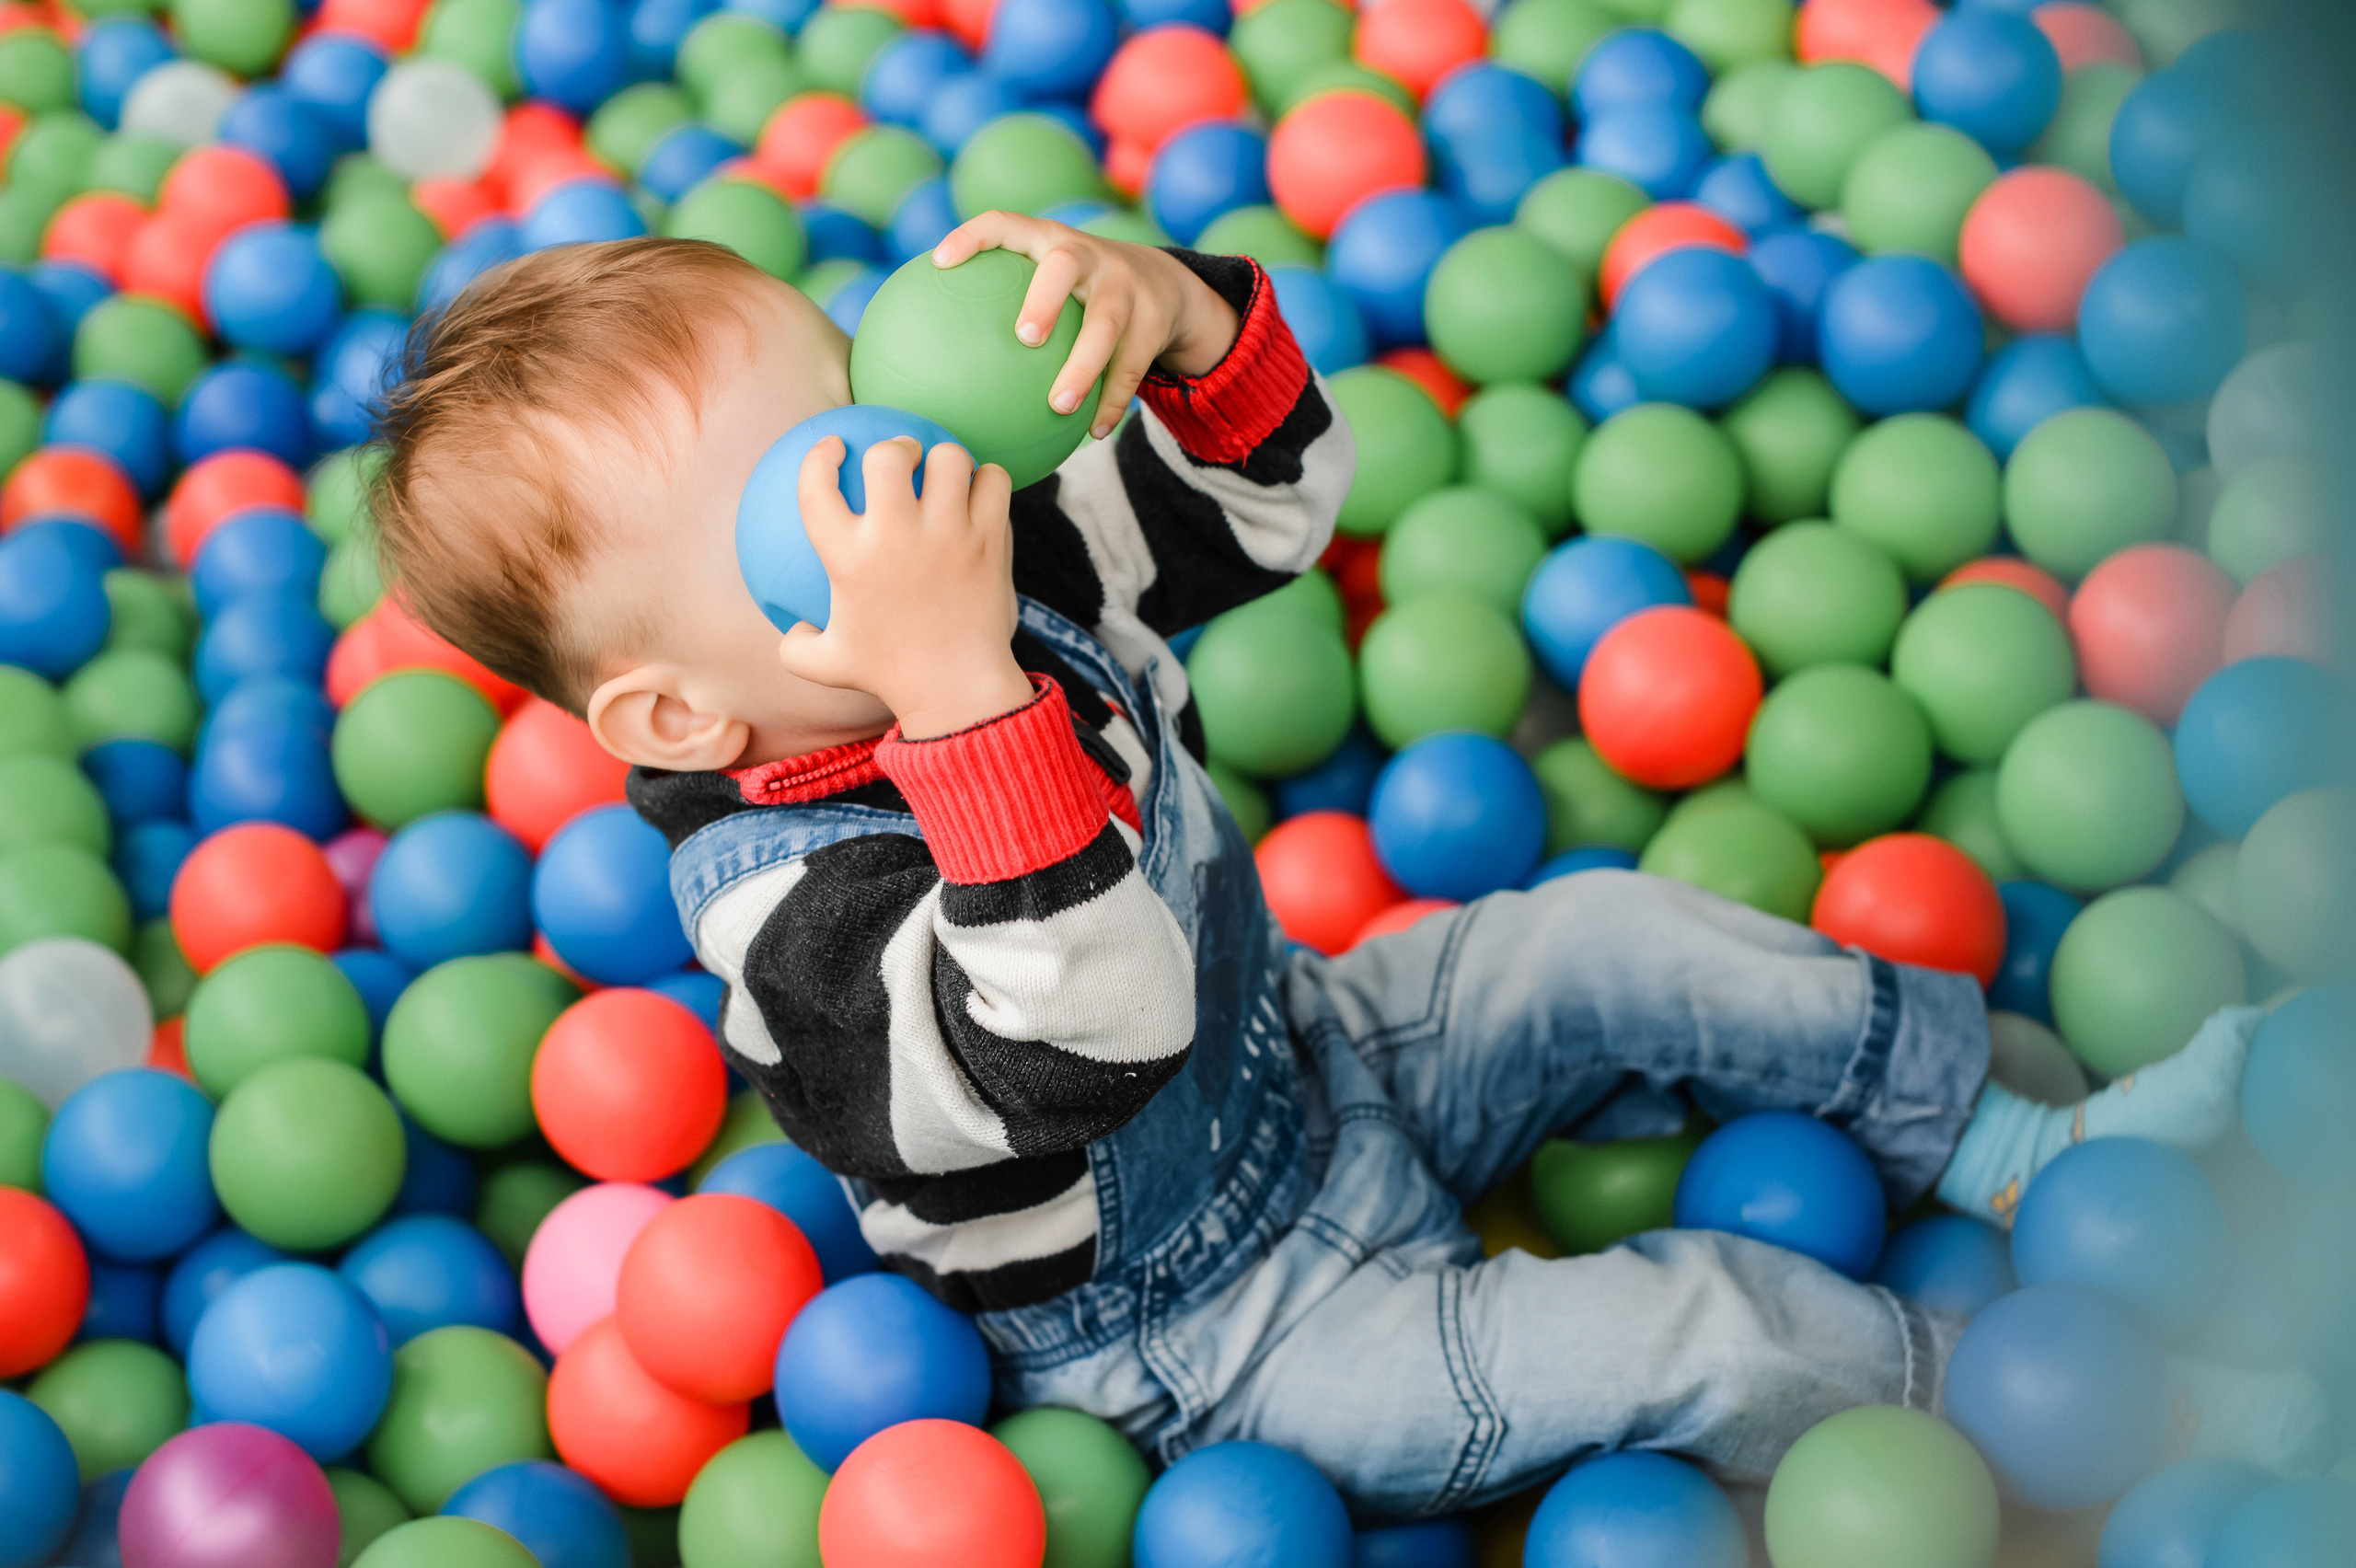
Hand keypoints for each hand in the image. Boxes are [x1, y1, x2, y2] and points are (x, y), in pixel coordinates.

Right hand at [776, 436, 1033, 739]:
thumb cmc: (890, 675)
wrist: (956, 690)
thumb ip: (796, 646)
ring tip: (945, 475)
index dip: (820, 457)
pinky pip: (993, 481)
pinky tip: (980, 494)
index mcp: (848, 558)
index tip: (833, 449)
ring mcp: (947, 535)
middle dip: (894, 446)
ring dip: (945, 458)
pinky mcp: (989, 539)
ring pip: (948, 457)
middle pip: (888, 455)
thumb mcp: (828, 665)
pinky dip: (987, 480)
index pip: (817, 487)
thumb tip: (790, 627)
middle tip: (902, 457)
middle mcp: (895, 537)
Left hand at [932, 211, 1242, 441]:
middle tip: (1024, 338)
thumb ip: (1002, 302)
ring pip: (1105, 325)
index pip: (1006, 224)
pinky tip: (1093, 432)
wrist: (1165, 285)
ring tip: (1060, 404)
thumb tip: (928, 357)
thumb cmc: (1077, 294)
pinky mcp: (1153, 321)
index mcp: (1049, 241)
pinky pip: (1131, 368)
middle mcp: (1089, 256)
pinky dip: (1112, 402)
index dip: (973, 237)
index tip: (940, 262)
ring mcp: (1126, 286)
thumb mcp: (1047, 282)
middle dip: (1044, 299)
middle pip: (1064, 266)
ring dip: (1083, 367)